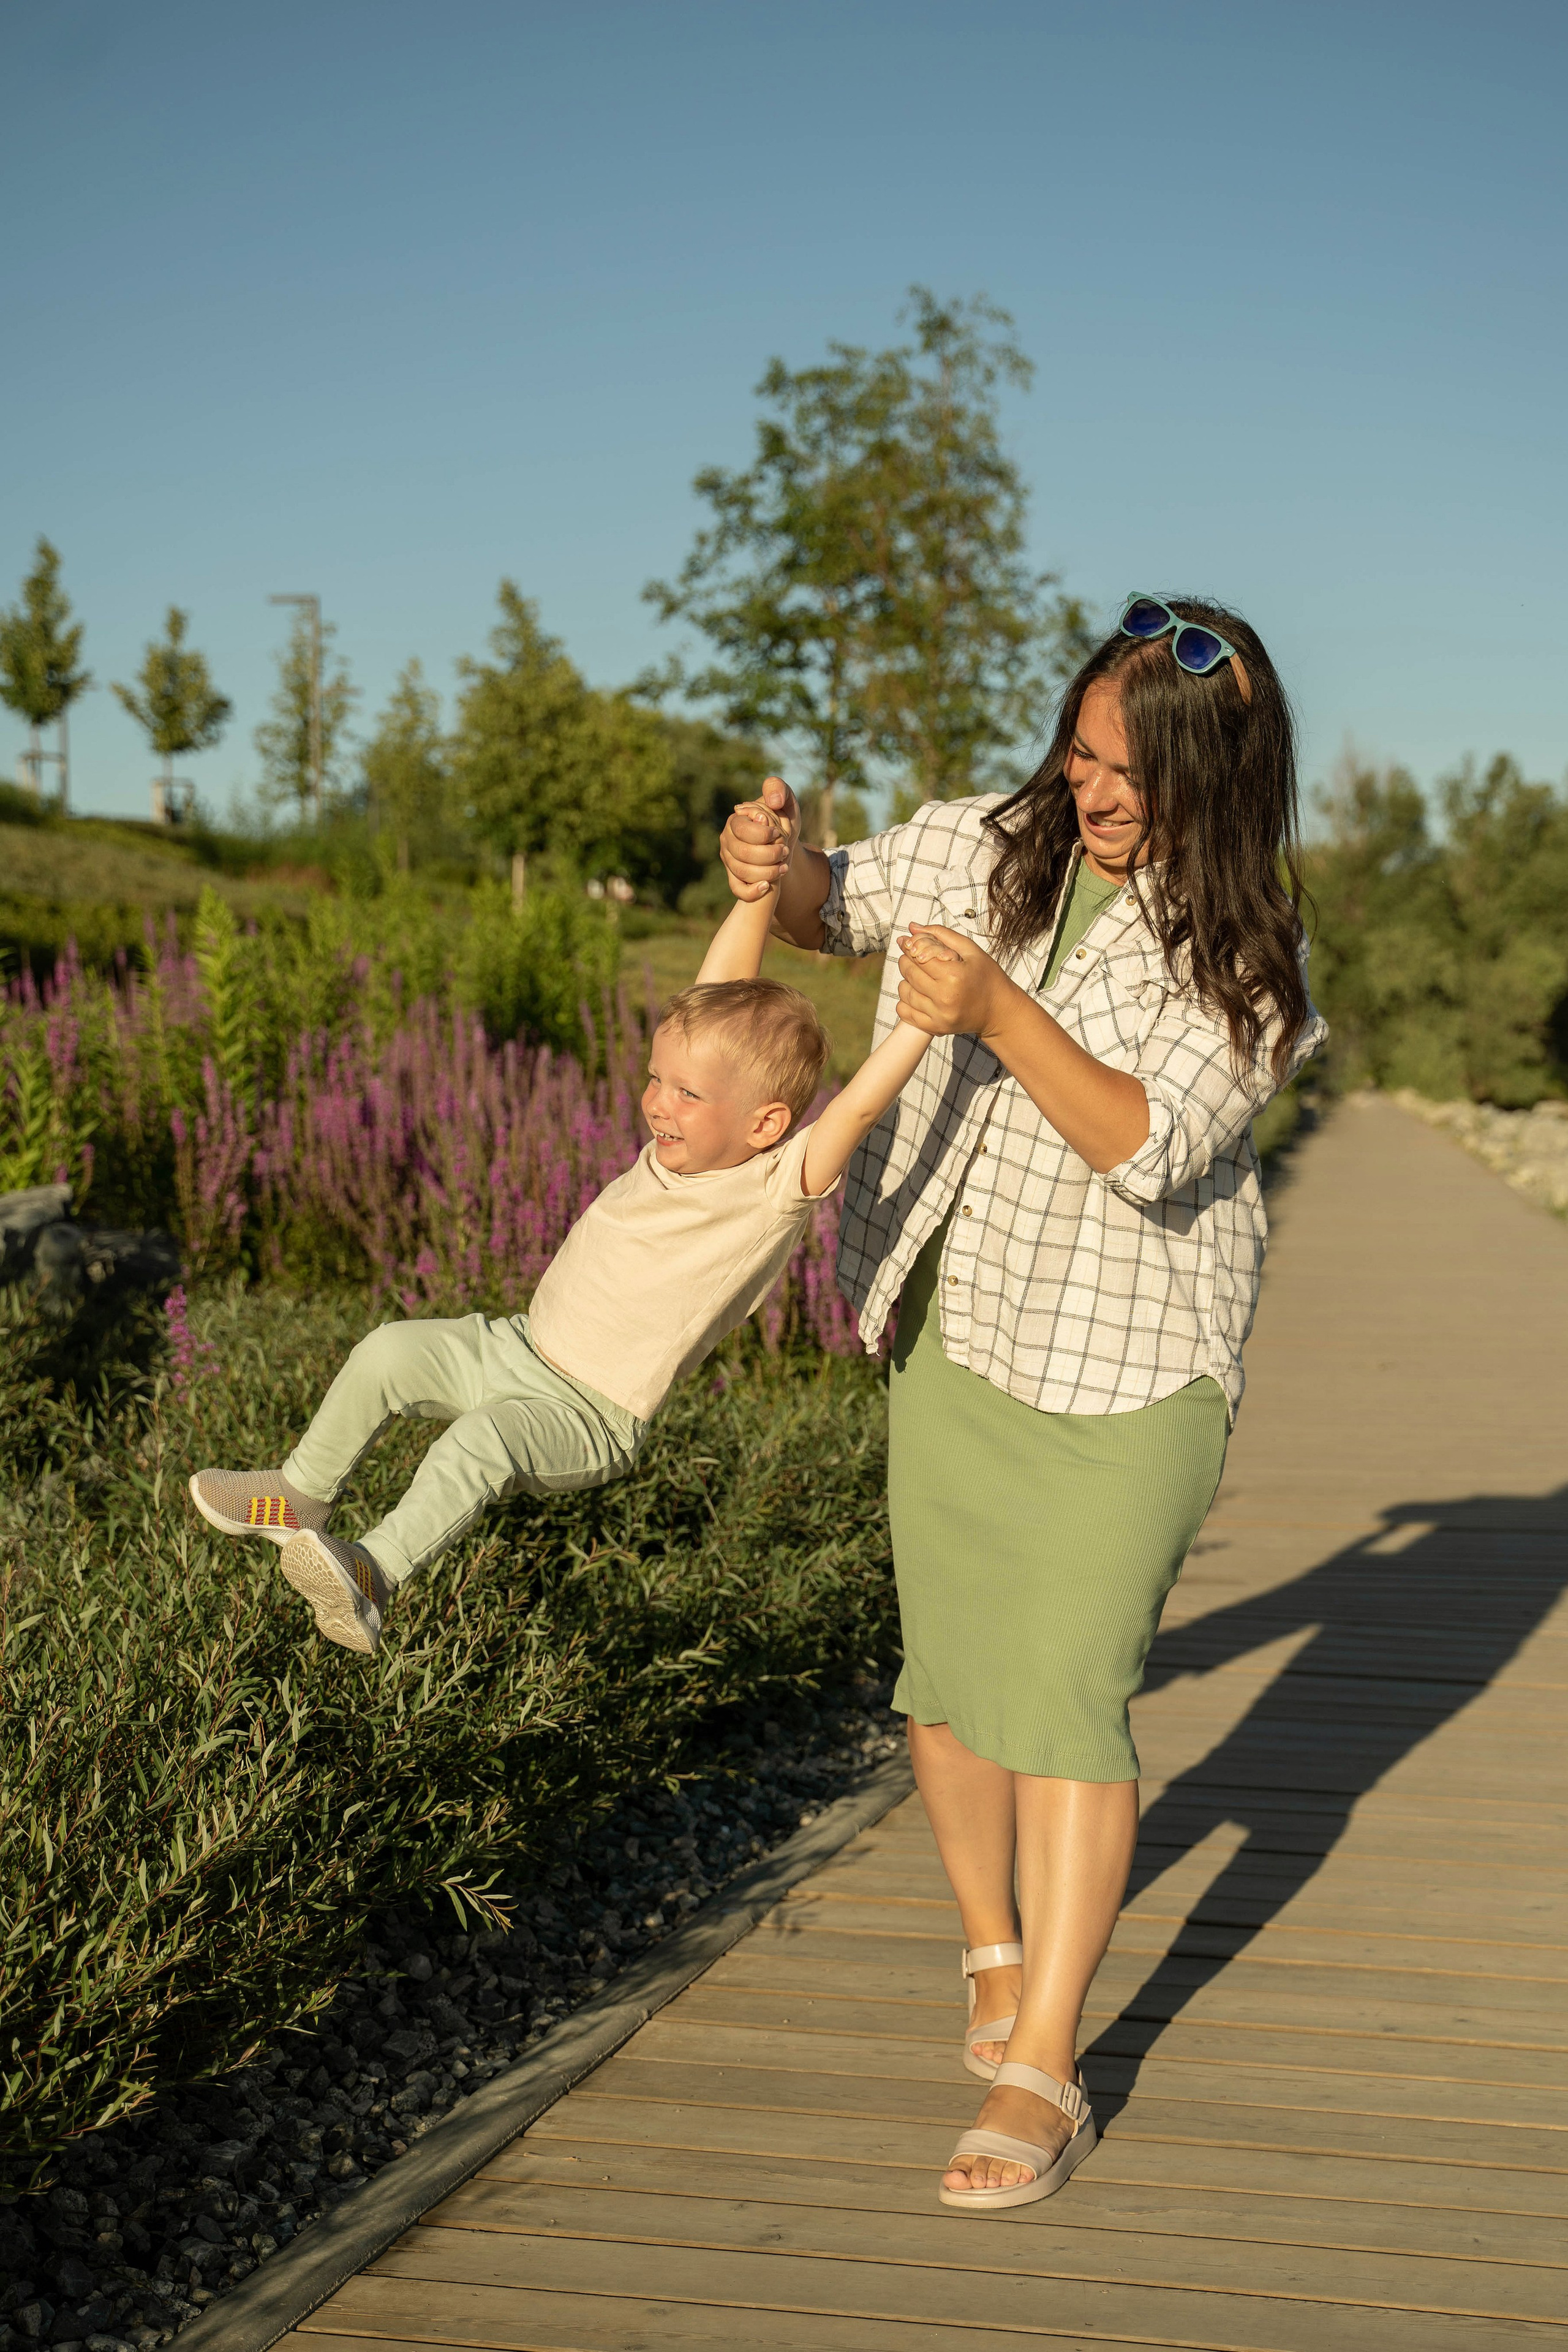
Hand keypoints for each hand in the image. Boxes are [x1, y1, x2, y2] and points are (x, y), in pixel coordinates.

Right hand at [720, 775, 799, 901]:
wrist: (783, 841)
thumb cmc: (783, 817)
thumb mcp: (785, 799)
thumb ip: (778, 790)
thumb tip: (772, 802)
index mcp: (735, 820)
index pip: (741, 829)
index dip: (762, 834)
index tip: (778, 834)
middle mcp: (727, 841)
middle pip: (742, 853)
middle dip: (768, 854)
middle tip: (784, 851)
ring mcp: (729, 861)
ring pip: (742, 872)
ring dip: (767, 871)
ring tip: (783, 867)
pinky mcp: (735, 878)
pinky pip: (738, 890)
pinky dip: (753, 891)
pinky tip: (767, 886)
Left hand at [896, 924, 1012, 1037]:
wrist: (999, 1010)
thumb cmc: (987, 976)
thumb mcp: (971, 950)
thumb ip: (941, 935)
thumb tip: (912, 927)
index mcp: (954, 975)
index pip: (919, 957)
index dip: (910, 948)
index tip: (909, 944)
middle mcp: (945, 997)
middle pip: (910, 974)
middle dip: (906, 961)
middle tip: (910, 957)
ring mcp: (939, 1015)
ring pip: (905, 993)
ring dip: (905, 981)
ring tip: (914, 975)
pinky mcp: (936, 1027)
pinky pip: (906, 1013)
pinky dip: (904, 1002)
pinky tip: (914, 993)